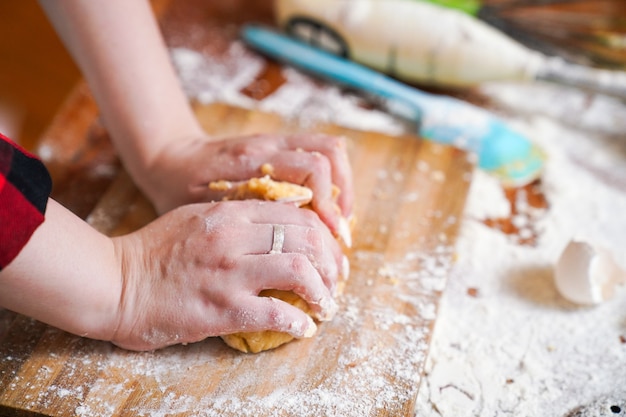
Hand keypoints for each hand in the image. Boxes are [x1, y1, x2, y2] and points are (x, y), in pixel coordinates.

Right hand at [109, 200, 343, 350]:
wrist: (115, 282)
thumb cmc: (155, 250)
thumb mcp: (197, 217)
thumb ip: (237, 217)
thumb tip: (277, 229)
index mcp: (231, 213)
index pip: (298, 214)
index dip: (325, 234)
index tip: (331, 252)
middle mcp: (234, 237)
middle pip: (307, 239)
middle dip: (332, 261)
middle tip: (337, 280)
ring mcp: (229, 273)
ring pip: (299, 271)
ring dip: (324, 291)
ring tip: (327, 305)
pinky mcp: (221, 308)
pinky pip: (276, 313)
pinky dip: (299, 322)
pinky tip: (304, 328)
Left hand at [136, 133, 352, 236]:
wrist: (169, 160)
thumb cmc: (180, 194)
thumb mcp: (204, 213)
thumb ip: (241, 224)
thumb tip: (282, 254)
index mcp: (249, 162)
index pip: (311, 169)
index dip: (328, 205)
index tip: (331, 238)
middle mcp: (267, 146)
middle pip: (328, 157)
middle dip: (343, 198)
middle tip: (339, 235)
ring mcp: (275, 140)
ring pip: (330, 148)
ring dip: (343, 184)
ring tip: (339, 220)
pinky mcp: (280, 143)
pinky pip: (319, 149)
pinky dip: (333, 176)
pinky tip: (326, 206)